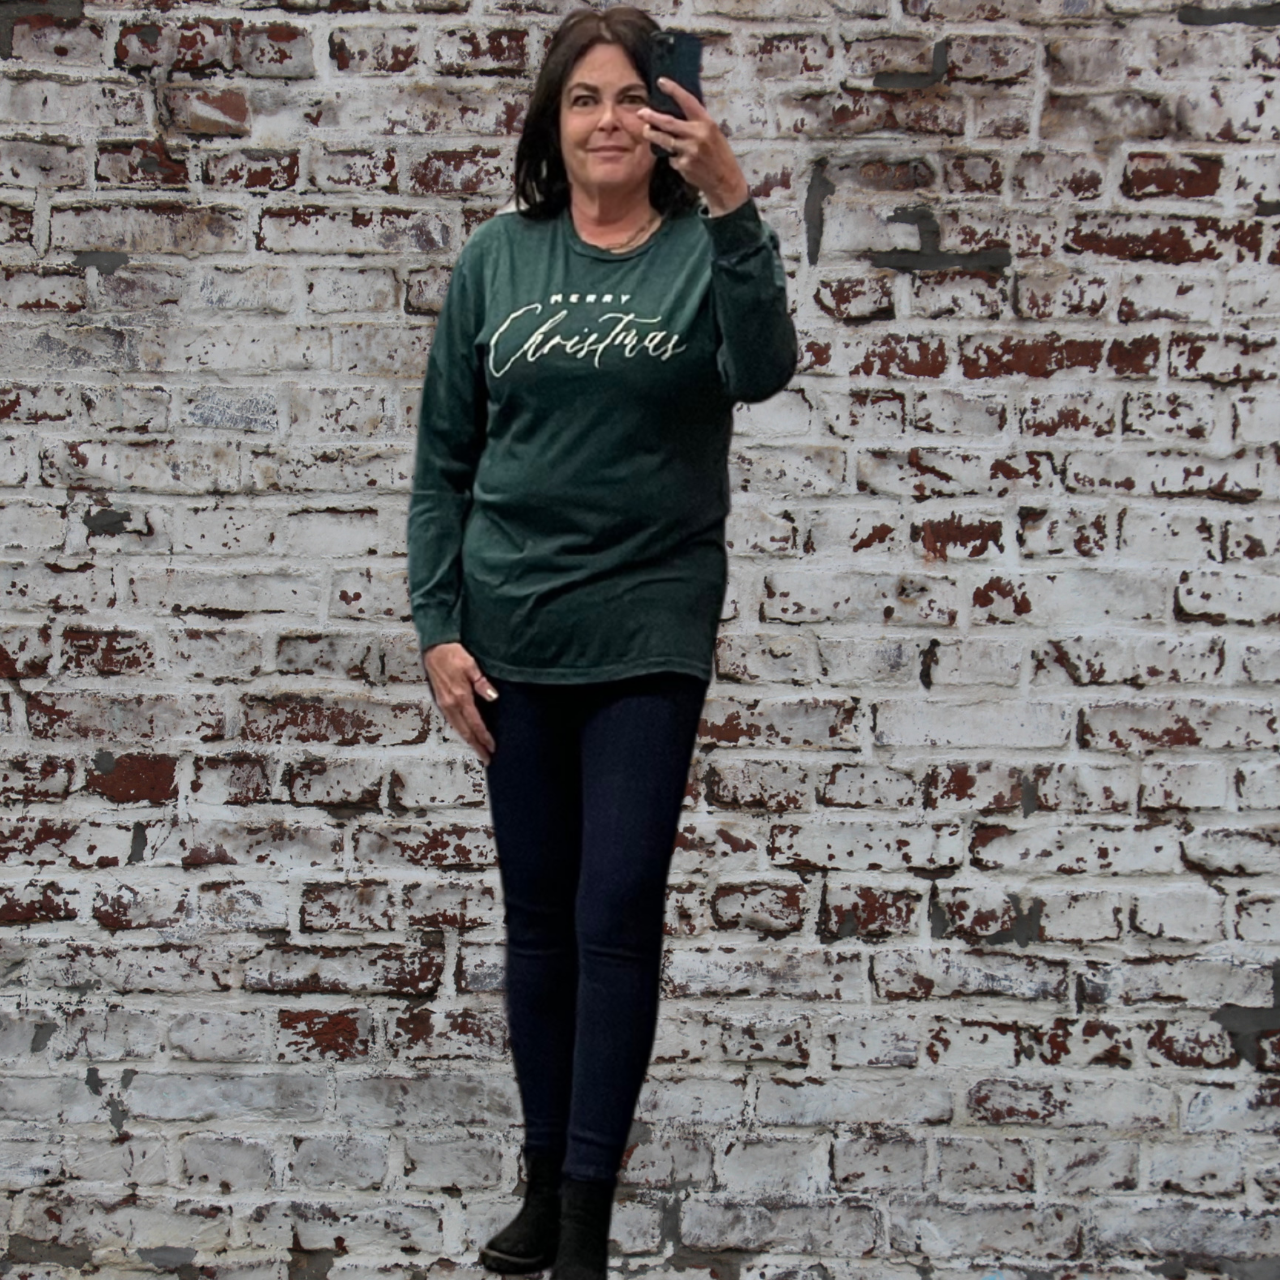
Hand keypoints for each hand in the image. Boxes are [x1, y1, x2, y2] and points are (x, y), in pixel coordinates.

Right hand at [422, 642, 497, 765]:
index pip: (475, 723)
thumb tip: (493, 697)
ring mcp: (444, 704)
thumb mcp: (472, 666)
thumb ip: (482, 683)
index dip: (484, 737)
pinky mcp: (441, 701)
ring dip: (468, 741)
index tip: (493, 747)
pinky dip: (461, 731)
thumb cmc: (453, 654)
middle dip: (476, 746)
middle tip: (487, 758)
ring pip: (457, 728)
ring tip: (479, 750)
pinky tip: (466, 734)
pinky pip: (452, 722)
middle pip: (465, 732)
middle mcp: (450, 704)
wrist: (434, 648)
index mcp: (460, 697)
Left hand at [637, 78, 749, 216]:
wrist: (725, 181)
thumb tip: (676, 114)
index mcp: (707, 123)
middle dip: (652, 117)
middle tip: (641, 112)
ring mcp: (690, 151)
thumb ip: (697, 124)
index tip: (661, 82)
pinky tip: (681, 161)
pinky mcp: (684, 165)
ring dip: (653, 135)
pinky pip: (671, 158)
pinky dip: (673, 158)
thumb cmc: (719, 155)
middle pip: (669, 123)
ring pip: (665, 140)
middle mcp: (698, 135)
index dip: (674, 90)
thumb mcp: (713, 134)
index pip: (688, 101)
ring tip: (646, 131)